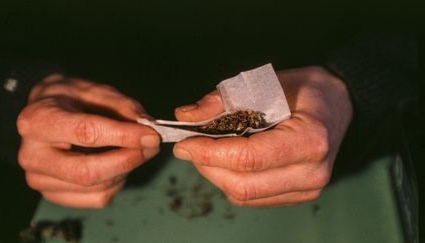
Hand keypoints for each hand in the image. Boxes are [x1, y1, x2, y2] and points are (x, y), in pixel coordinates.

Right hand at [17, 74, 159, 207]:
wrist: (43, 114)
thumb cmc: (69, 99)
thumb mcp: (93, 89)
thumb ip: (121, 105)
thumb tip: (147, 124)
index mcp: (38, 121)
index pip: (86, 133)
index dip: (124, 136)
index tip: (152, 135)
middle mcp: (32, 155)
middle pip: (88, 171)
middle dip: (128, 160)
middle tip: (152, 146)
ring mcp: (40, 180)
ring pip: (97, 187)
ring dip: (127, 170)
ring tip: (136, 150)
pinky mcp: (53, 196)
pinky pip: (97, 199)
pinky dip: (117, 183)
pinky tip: (118, 165)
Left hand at [173, 66, 352, 206]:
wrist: (337, 105)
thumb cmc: (303, 91)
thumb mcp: (265, 83)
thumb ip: (224, 99)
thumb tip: (185, 115)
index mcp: (310, 140)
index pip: (248, 158)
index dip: (209, 152)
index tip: (183, 144)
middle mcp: (312, 173)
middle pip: (243, 185)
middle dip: (207, 166)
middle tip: (189, 146)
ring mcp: (307, 190)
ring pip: (244, 196)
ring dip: (216, 175)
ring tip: (206, 151)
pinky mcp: (298, 196)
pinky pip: (253, 199)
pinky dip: (230, 181)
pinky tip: (226, 162)